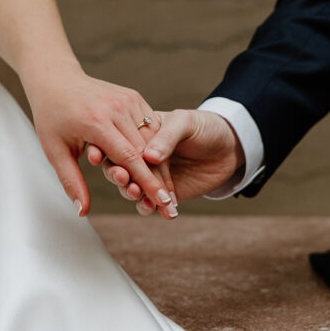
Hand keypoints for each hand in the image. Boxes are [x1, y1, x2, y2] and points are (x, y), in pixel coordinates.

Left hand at [22, 64, 177, 218]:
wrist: (56, 80)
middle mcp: (115, 108)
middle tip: (170, 207)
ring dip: (163, 167)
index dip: (147, 183)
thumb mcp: (56, 151)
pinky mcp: (133, 97)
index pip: (129, 158)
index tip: (162, 203)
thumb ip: (72, 182)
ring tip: (170, 192)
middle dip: (160, 182)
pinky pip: (151, 125)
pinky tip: (163, 169)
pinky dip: (158, 147)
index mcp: (96, 122)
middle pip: (146, 151)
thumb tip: (81, 212)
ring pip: (153, 139)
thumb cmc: (52, 117)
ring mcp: (127, 100)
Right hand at [87, 109, 244, 215]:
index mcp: (141, 132)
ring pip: (130, 187)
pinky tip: (152, 207)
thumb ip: (167, 136)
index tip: (99, 157)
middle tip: (124, 180)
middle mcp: (142, 154)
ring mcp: (152, 175)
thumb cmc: (206, 127)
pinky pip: (148, 202)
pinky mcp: (163, 193)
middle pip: (119, 167)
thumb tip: (149, 156)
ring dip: (131, 193)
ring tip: (138, 195)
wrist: (230, 147)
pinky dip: (147, 207)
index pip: (119, 142)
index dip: (107, 151)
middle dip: (118, 175)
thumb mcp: (185, 123)